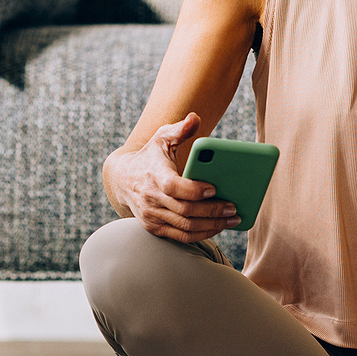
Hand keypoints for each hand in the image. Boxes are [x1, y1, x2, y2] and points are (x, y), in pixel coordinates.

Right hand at [108, 113, 239, 241]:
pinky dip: (202, 234)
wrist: (123, 180)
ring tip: (232, 220)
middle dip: (212, 211)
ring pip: (185, 227)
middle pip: (185, 210)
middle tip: (233, 209)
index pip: (173, 187)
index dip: (194, 190)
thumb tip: (194, 118)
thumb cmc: (150, 157)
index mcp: (154, 175)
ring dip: (212, 226)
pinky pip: (181, 237)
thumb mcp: (162, 138)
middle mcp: (151, 198)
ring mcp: (152, 216)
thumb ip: (180, 129)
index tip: (214, 189)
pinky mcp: (155, 228)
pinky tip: (218, 227)